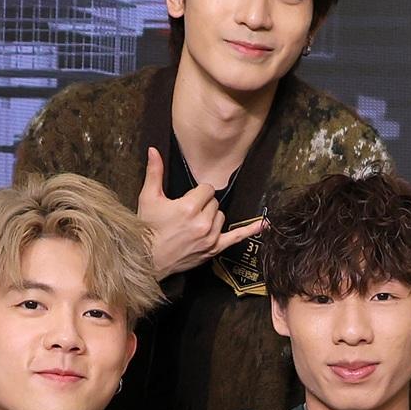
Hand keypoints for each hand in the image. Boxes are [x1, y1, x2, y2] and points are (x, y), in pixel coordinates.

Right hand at [137, 146, 265, 277]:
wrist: (146, 258)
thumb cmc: (147, 229)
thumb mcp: (148, 198)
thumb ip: (154, 172)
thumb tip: (153, 150)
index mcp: (189, 207)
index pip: (206, 189)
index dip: (196, 193)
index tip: (186, 200)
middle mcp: (203, 222)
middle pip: (214, 202)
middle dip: (202, 204)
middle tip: (185, 214)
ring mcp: (210, 237)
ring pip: (221, 216)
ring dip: (211, 217)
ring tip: (193, 224)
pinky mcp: (213, 249)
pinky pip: (236, 237)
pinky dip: (250, 230)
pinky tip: (264, 224)